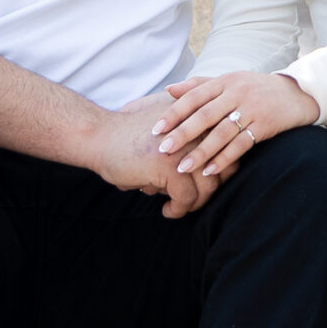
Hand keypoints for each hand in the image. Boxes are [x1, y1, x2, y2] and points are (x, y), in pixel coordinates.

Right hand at [87, 94, 220, 218]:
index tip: (202, 182)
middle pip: (223, 167)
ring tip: (180, 207)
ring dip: (195, 203)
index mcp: (198, 117)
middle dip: (209, 189)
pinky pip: (187, 198)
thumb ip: (190, 140)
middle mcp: (197, 129)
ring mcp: (185, 148)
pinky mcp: (170, 167)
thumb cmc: (131, 136)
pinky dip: (178, 209)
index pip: (227, 146)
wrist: (99, 136)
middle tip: (193, 199)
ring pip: (208, 186)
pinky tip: (167, 211)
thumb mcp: (166, 129)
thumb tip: (213, 174)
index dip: (220, 169)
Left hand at [152, 69, 320, 181]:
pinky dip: (225, 158)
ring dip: (201, 152)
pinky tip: (210, 171)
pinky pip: (242, 144)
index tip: (156, 129)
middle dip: (182, 134)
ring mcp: (252, 109)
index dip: (174, 113)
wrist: (298, 93)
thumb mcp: (229, 81)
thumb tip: (169, 90)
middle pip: (205, 115)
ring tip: (183, 168)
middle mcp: (237, 93)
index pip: (194, 97)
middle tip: (163, 150)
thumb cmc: (256, 88)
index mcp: (225, 81)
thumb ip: (199, 86)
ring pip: (222, 133)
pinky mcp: (266, 125)